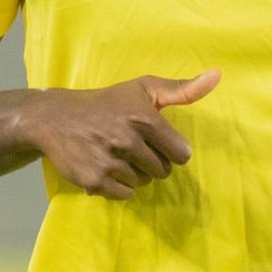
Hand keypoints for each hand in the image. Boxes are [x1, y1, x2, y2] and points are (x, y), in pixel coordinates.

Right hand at [23, 70, 220, 200]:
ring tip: (116, 155)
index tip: (156, 142)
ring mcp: (109, 162)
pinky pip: (124, 194)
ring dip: (135, 173)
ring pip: (143, 183)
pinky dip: (118, 186)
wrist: (54, 118)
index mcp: (144, 118)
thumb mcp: (143, 88)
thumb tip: (217, 76)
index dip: (171, 150)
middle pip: (163, 171)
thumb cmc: (105, 102)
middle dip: (152, 162)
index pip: (181, 154)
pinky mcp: (94, 180)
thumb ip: (181, 89)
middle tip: (132, 148)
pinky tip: (105, 166)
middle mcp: (127, 140)